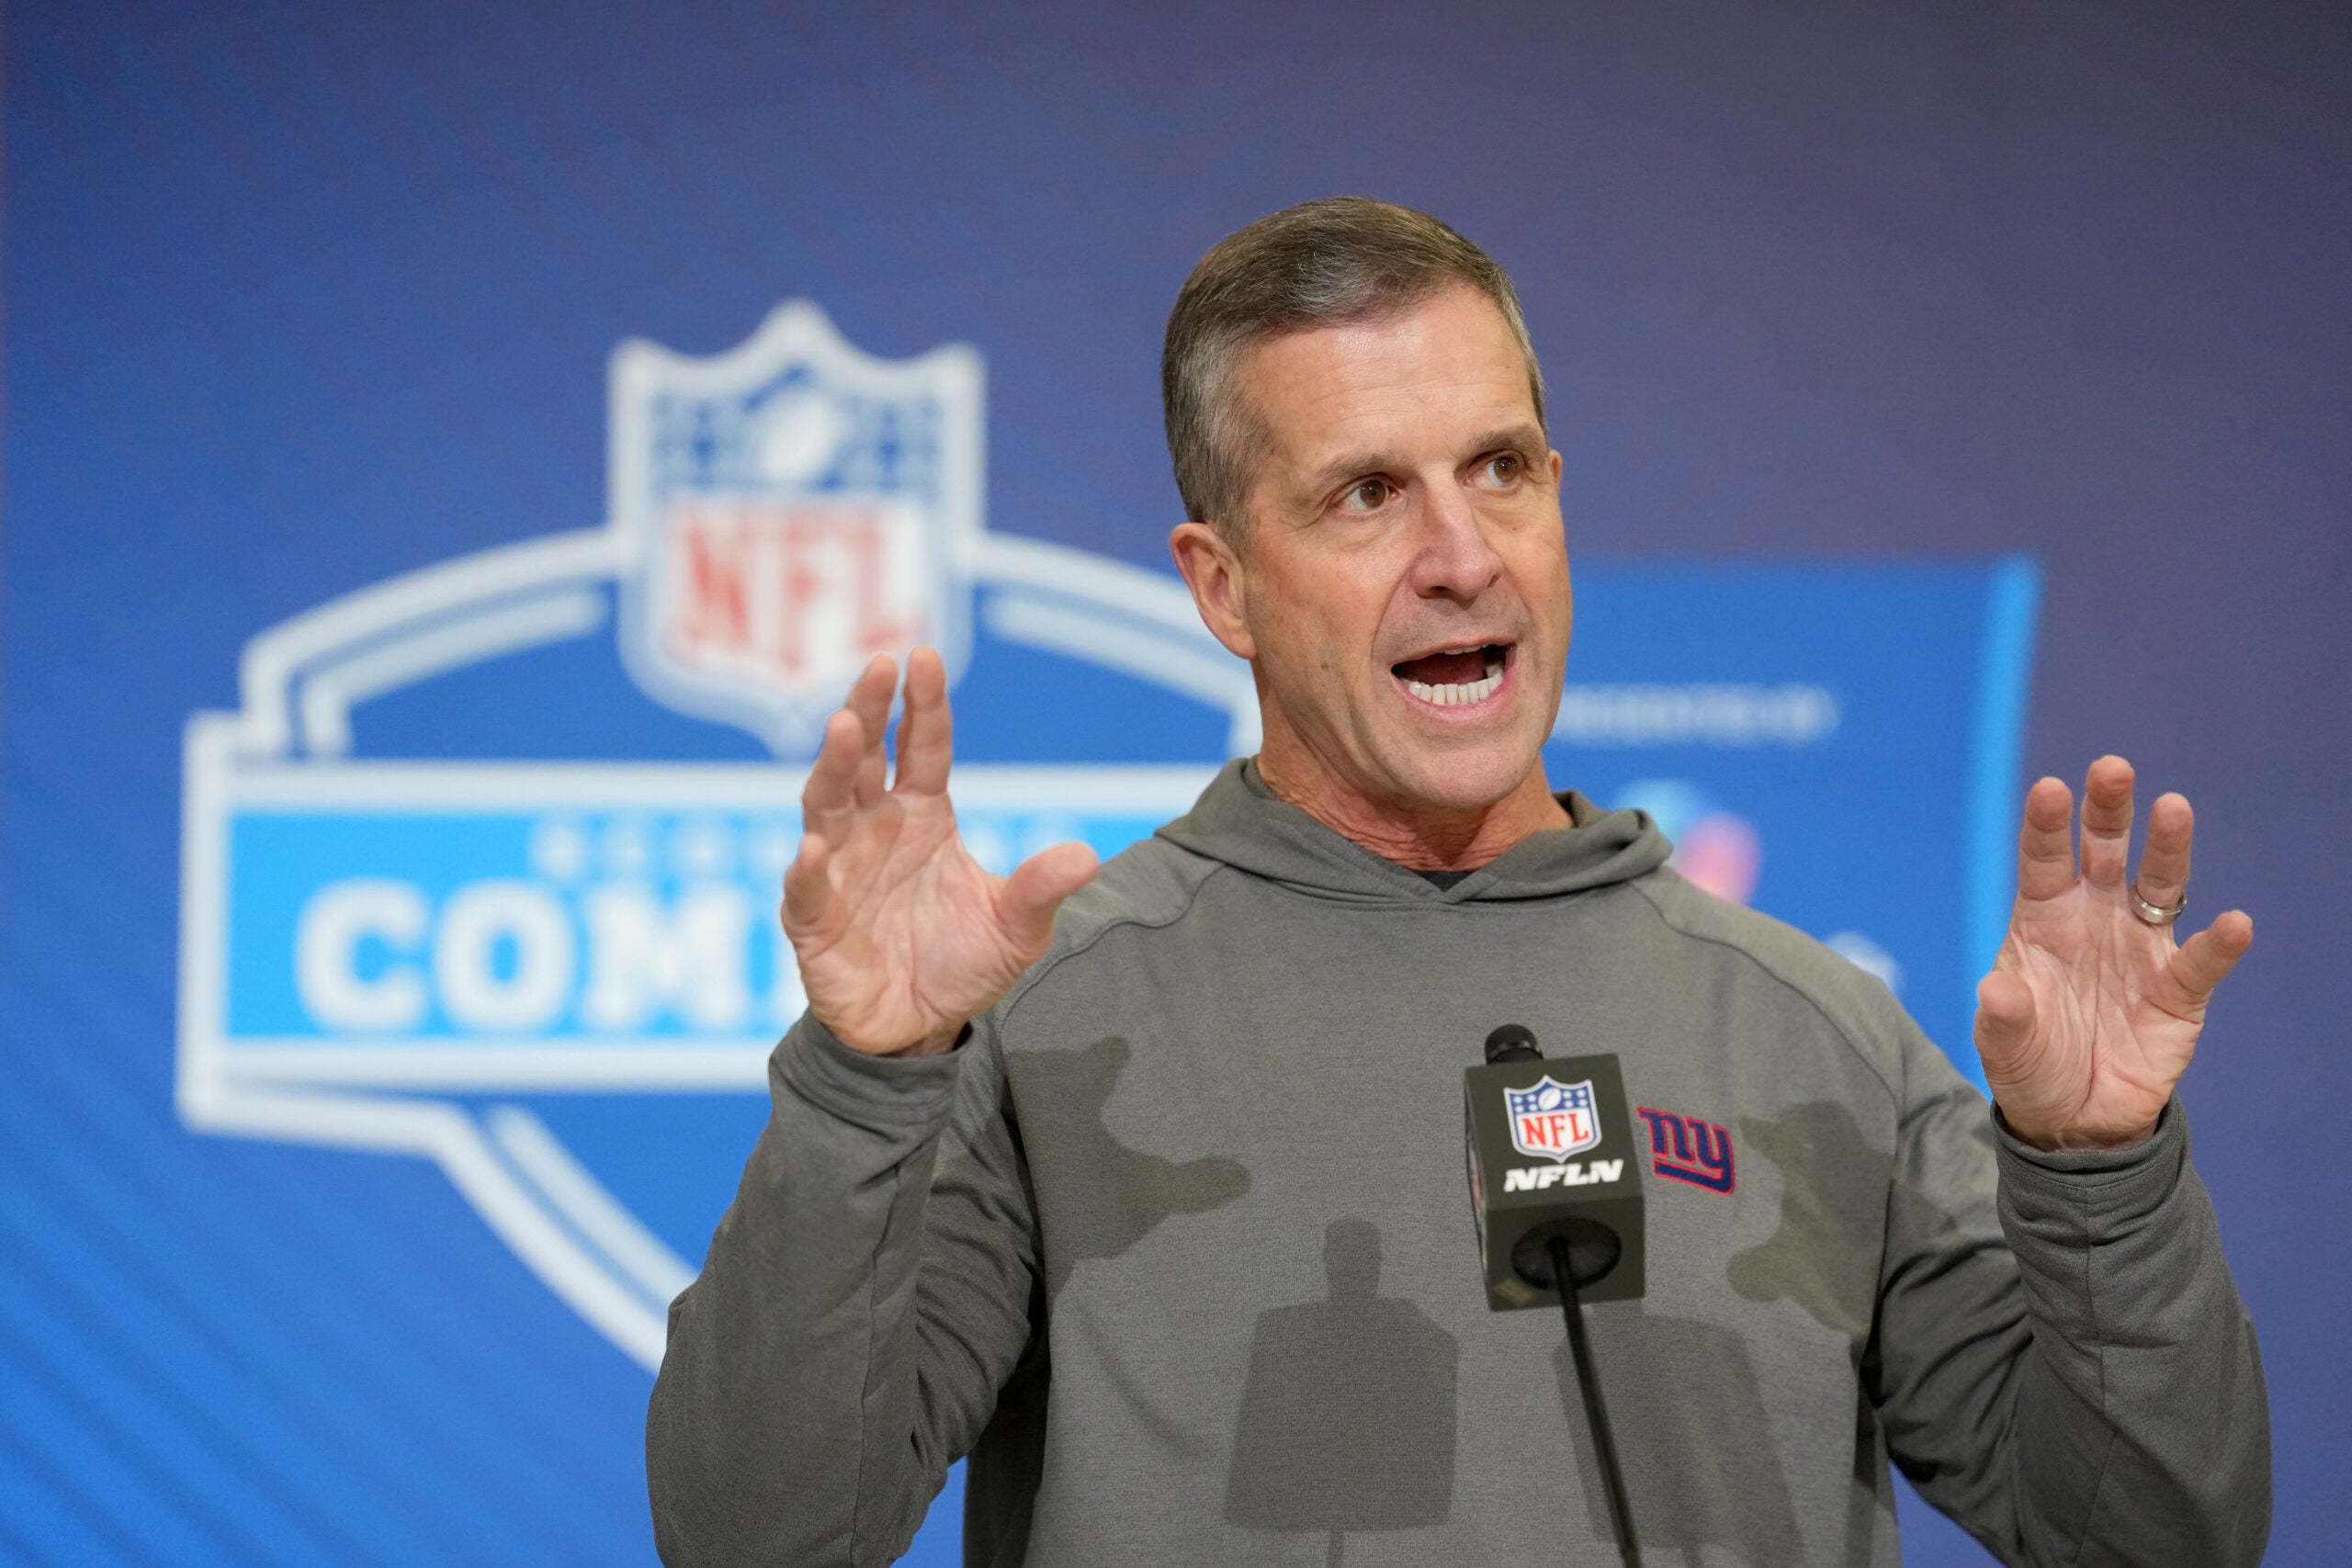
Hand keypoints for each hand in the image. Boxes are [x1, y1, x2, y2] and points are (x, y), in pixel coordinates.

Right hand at [782, 649, 1098, 1055]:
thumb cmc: (961, 963)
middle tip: (877, 664)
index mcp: (922, 816)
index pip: (921, 749)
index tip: (923, 656)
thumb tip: (1087, 856)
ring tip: (843, 729)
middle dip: (869, 711)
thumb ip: (1040, 889)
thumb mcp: (1016, 927)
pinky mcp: (813, 920)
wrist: (918, 1029)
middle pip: (865, 758)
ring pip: (825, 805)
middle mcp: (873, 829)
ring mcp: (836, 869)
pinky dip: (807, 867)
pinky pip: (805, 888)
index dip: (923, 705)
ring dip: (833, 767)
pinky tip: (814, 846)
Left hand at [1975, 755, 2252, 1149]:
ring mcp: (2141, 950)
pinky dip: (2219, 944)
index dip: (2046, 825)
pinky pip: (2201, 961)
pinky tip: (2234, 924)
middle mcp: (2095, 920)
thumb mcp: (2002, 1044)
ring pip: (2159, 886)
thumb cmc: (2031, 1062)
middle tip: (2111, 768)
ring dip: (2167, 848)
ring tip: (2173, 807)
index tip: (2049, 789)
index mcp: (2043, 919)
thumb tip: (1996, 990)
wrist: (2074, 1118)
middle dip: (2108, 810)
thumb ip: (2003, 1017)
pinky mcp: (2179, 992)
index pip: (2043, 861)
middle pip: (2104, 852)